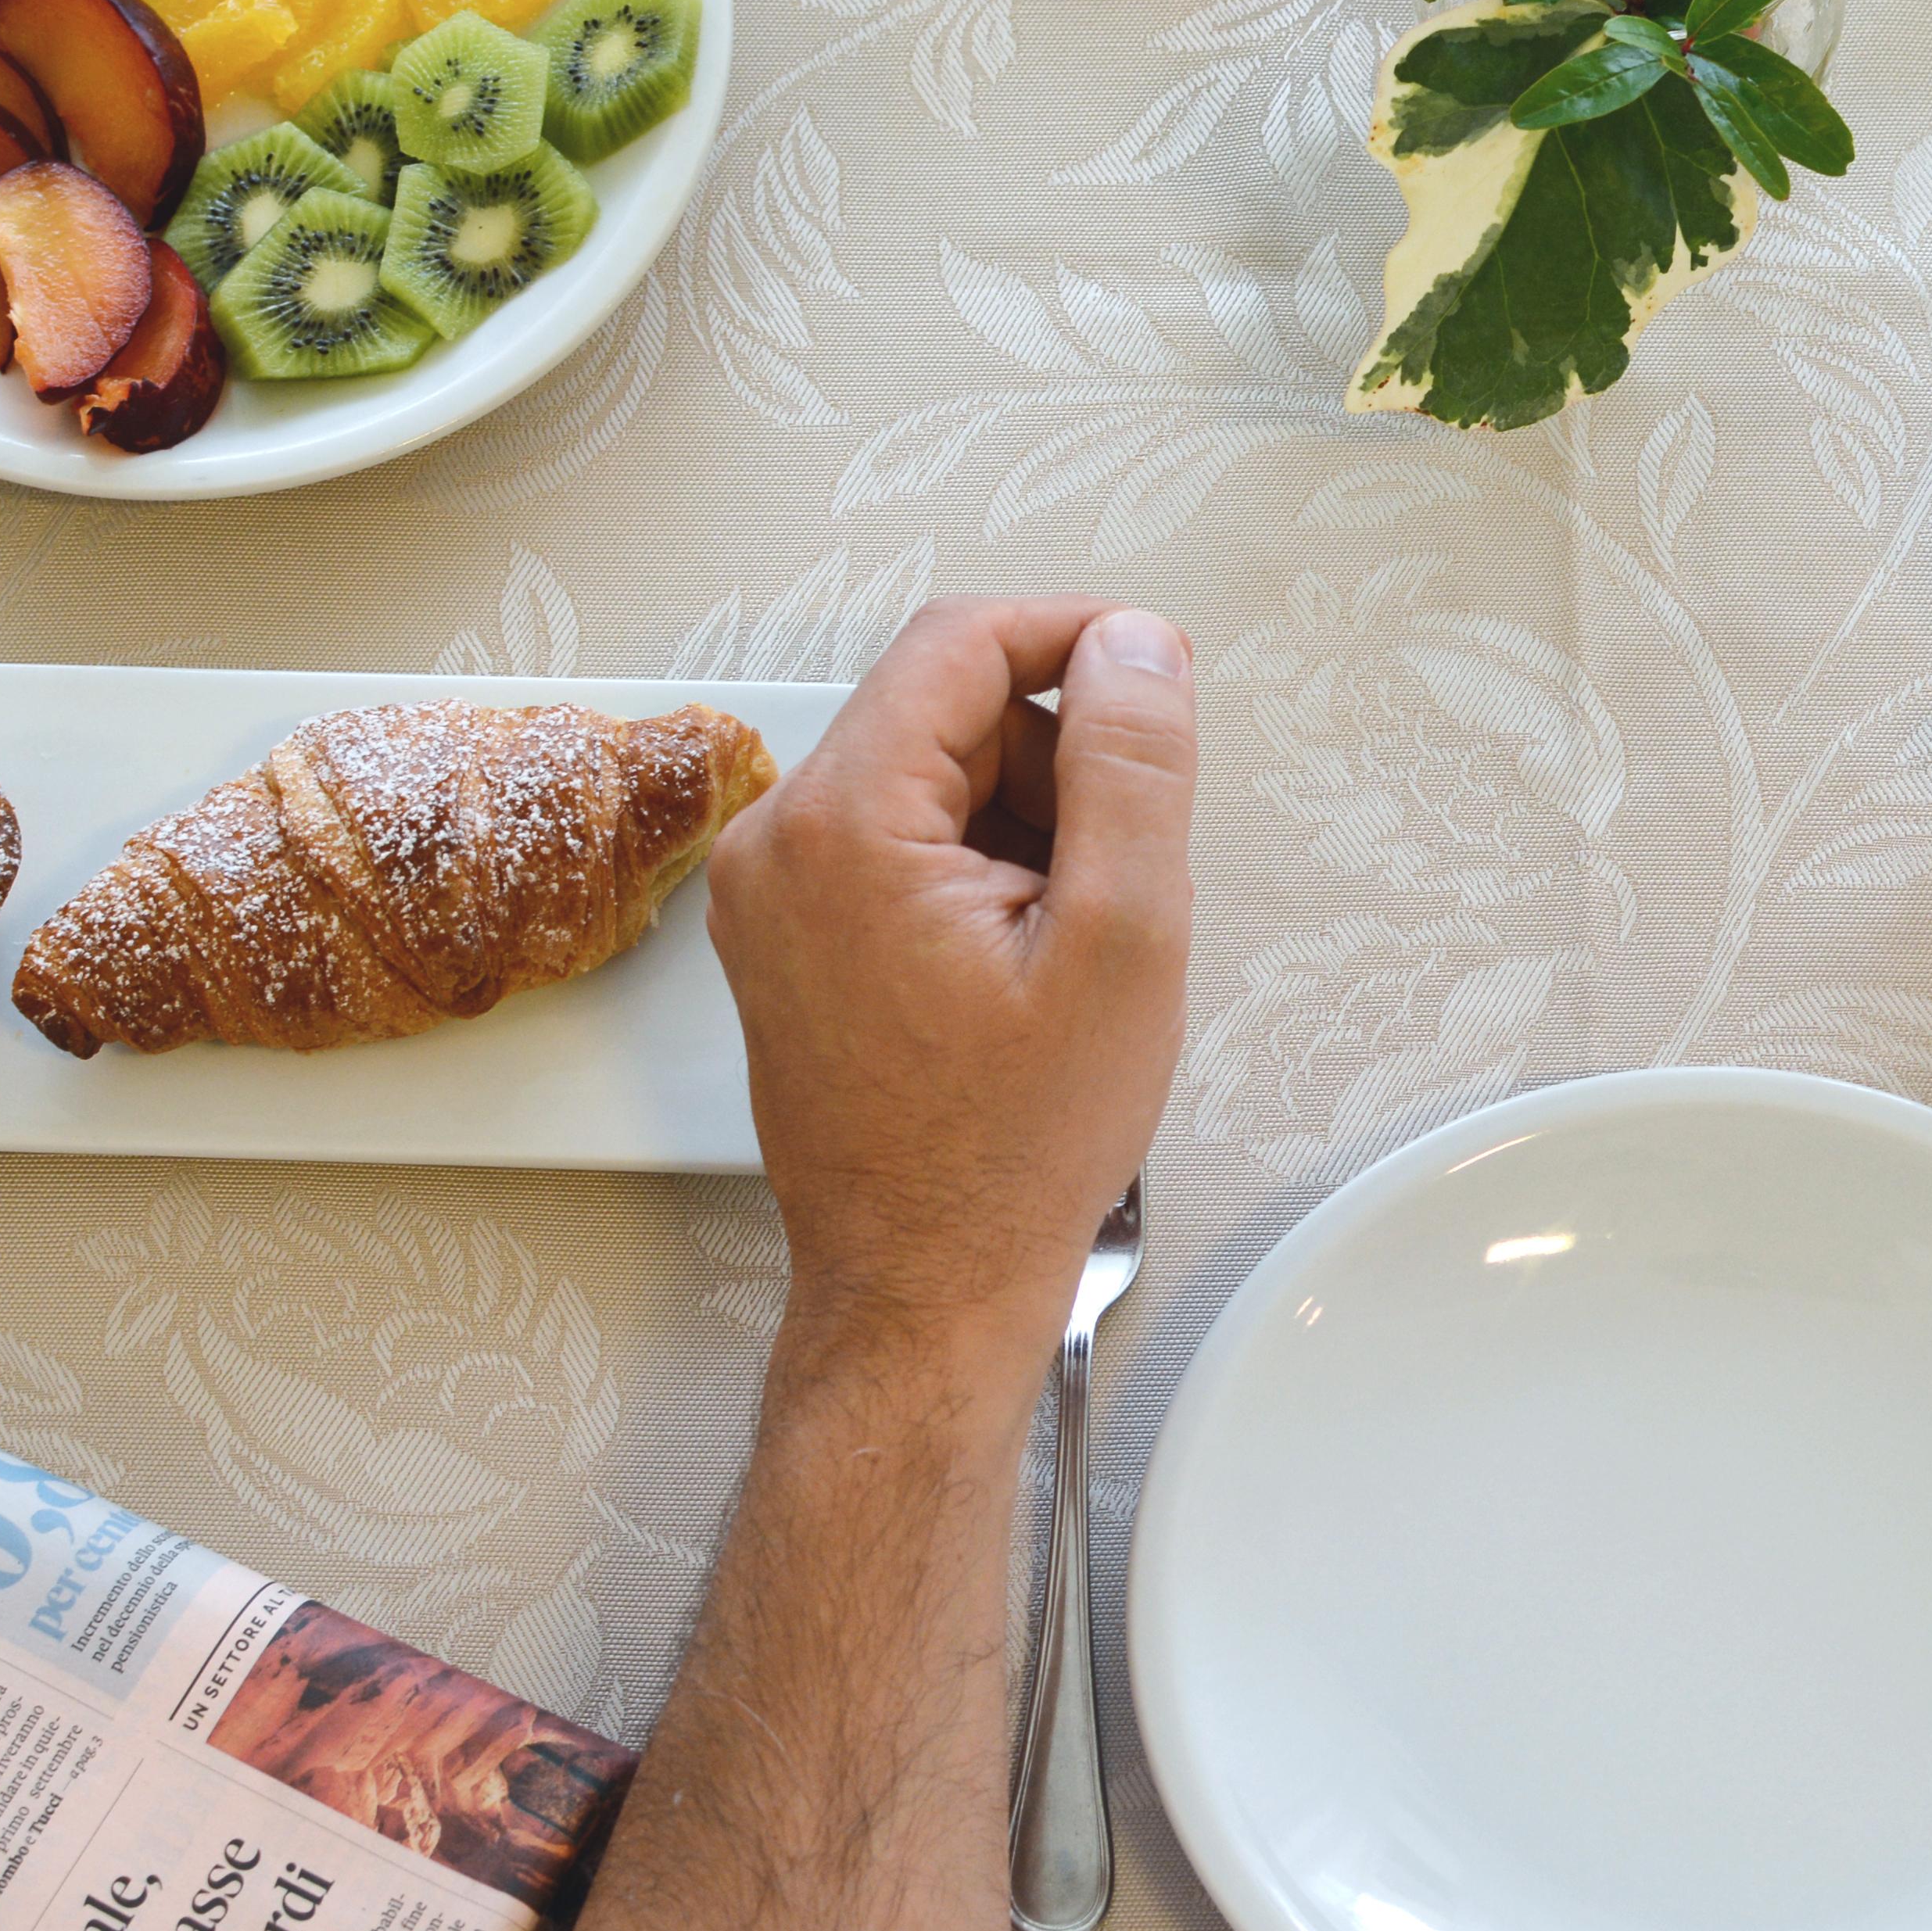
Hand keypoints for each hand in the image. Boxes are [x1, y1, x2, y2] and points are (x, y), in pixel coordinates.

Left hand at [706, 597, 1197, 1357]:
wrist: (924, 1290)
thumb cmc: (1013, 1147)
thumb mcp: (1123, 939)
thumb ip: (1132, 766)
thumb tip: (1133, 643)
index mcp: (842, 824)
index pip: (960, 642)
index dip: (1077, 640)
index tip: (1161, 689)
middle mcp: (777, 843)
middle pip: (943, 710)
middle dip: (1053, 761)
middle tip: (1122, 878)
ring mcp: (770, 896)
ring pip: (925, 778)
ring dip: (1020, 823)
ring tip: (1070, 946)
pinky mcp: (787, 939)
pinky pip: (894, 845)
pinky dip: (975, 871)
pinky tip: (1021, 966)